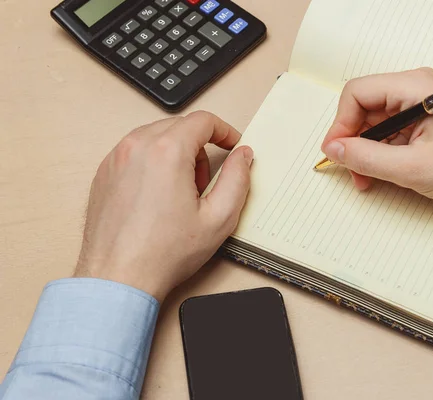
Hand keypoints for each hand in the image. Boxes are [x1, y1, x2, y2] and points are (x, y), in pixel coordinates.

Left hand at [74, 111, 252, 301]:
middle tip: (205, 183)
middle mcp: (137, 147)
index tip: (232, 145)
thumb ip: (238, 179)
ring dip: (176, 154)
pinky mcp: (104, 172)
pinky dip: (153, 163)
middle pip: (180, 127)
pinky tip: (158, 196)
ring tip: (180, 192)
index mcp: (167, 152)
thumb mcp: (219, 218)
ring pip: (156, 137)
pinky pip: (136, 152)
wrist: (118, 277)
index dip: (225, 131)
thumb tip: (243, 156)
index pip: (203, 121)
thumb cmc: (163, 253)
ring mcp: (116, 158)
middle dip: (200, 148)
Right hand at [321, 68, 432, 204]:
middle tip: (352, 172)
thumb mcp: (412, 168)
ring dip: (365, 150)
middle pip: (364, 107)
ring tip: (367, 179)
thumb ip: (367, 158)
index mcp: (413, 88)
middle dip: (352, 141)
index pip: (357, 93)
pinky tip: (382, 173)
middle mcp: (415, 88)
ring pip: (374, 121)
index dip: (340, 124)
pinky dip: (381, 151)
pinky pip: (390, 130)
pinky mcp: (424, 118)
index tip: (337, 154)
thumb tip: (334, 150)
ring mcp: (420, 102)